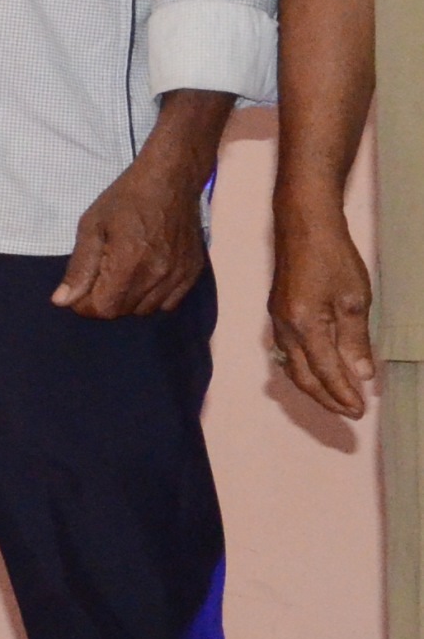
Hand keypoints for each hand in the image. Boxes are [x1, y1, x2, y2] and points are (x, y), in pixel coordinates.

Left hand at [52, 137, 215, 320]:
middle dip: (104, 300)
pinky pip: (169, 303)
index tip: (80, 288)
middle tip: (99, 275)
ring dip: (128, 300)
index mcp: (129, 263)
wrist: (171, 180)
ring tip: (122, 273)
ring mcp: (179, 275)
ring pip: (146, 310)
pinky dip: (153, 297)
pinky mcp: (193, 273)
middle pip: (123, 311)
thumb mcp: (91, 227)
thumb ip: (79, 268)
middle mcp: (157, 275)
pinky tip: (144, 275)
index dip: (84, 304)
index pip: (103, 309)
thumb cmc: (125, 199)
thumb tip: (62, 301)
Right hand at [267, 204, 379, 419]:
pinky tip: (316, 371)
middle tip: (350, 413)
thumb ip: (356, 340)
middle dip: (326, 399)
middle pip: (302, 376)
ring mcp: (277, 321)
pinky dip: (303, 370)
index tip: (360, 412)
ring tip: (335, 399)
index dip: (342, 394)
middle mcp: (285, 328)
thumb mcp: (355, 300)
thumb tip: (362, 375)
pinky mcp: (278, 313)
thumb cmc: (333, 257)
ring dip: (313, 387)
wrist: (303, 225)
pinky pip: (287, 353)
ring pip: (291, 366)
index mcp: (305, 326)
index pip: (325, 372)